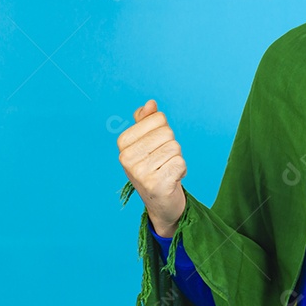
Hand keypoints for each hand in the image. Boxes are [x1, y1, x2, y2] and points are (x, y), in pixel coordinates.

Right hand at [117, 99, 187, 237]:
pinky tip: (171, 180)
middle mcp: (127, 157)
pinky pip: (180, 163)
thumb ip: (147, 121)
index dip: (164, 131)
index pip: (158, 118)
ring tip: (166, 170)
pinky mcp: (154, 185)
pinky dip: (181, 171)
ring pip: (175, 148)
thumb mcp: (148, 142)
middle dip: (172, 146)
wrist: (160, 201)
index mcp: (124, 143)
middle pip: (168, 133)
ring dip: (177, 159)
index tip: (157, 146)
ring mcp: (139, 172)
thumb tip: (150, 103)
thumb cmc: (155, 167)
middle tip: (163, 161)